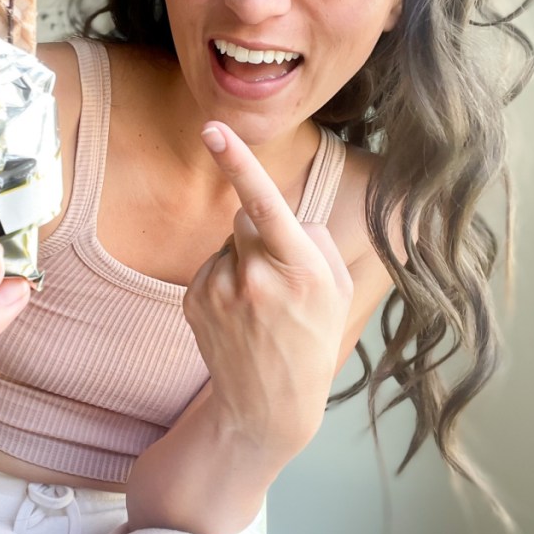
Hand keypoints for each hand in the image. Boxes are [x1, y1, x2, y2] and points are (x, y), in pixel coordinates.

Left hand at [183, 122, 353, 456]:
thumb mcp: (339, 289)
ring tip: (259, 304)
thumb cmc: (312, 338)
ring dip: (243, 259)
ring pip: (229, 243)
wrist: (269, 404)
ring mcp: (220, 291)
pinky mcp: (194, 299)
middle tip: (281, 279)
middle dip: (261, 231)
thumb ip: (314, 240)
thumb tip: (276, 214)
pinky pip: (212, 264)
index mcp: (300, 270)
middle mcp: (255, 278)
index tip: (213, 129)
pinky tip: (239, 312)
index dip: (239, 163)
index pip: (266, 204)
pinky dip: (224, 278)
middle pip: (247, 217)